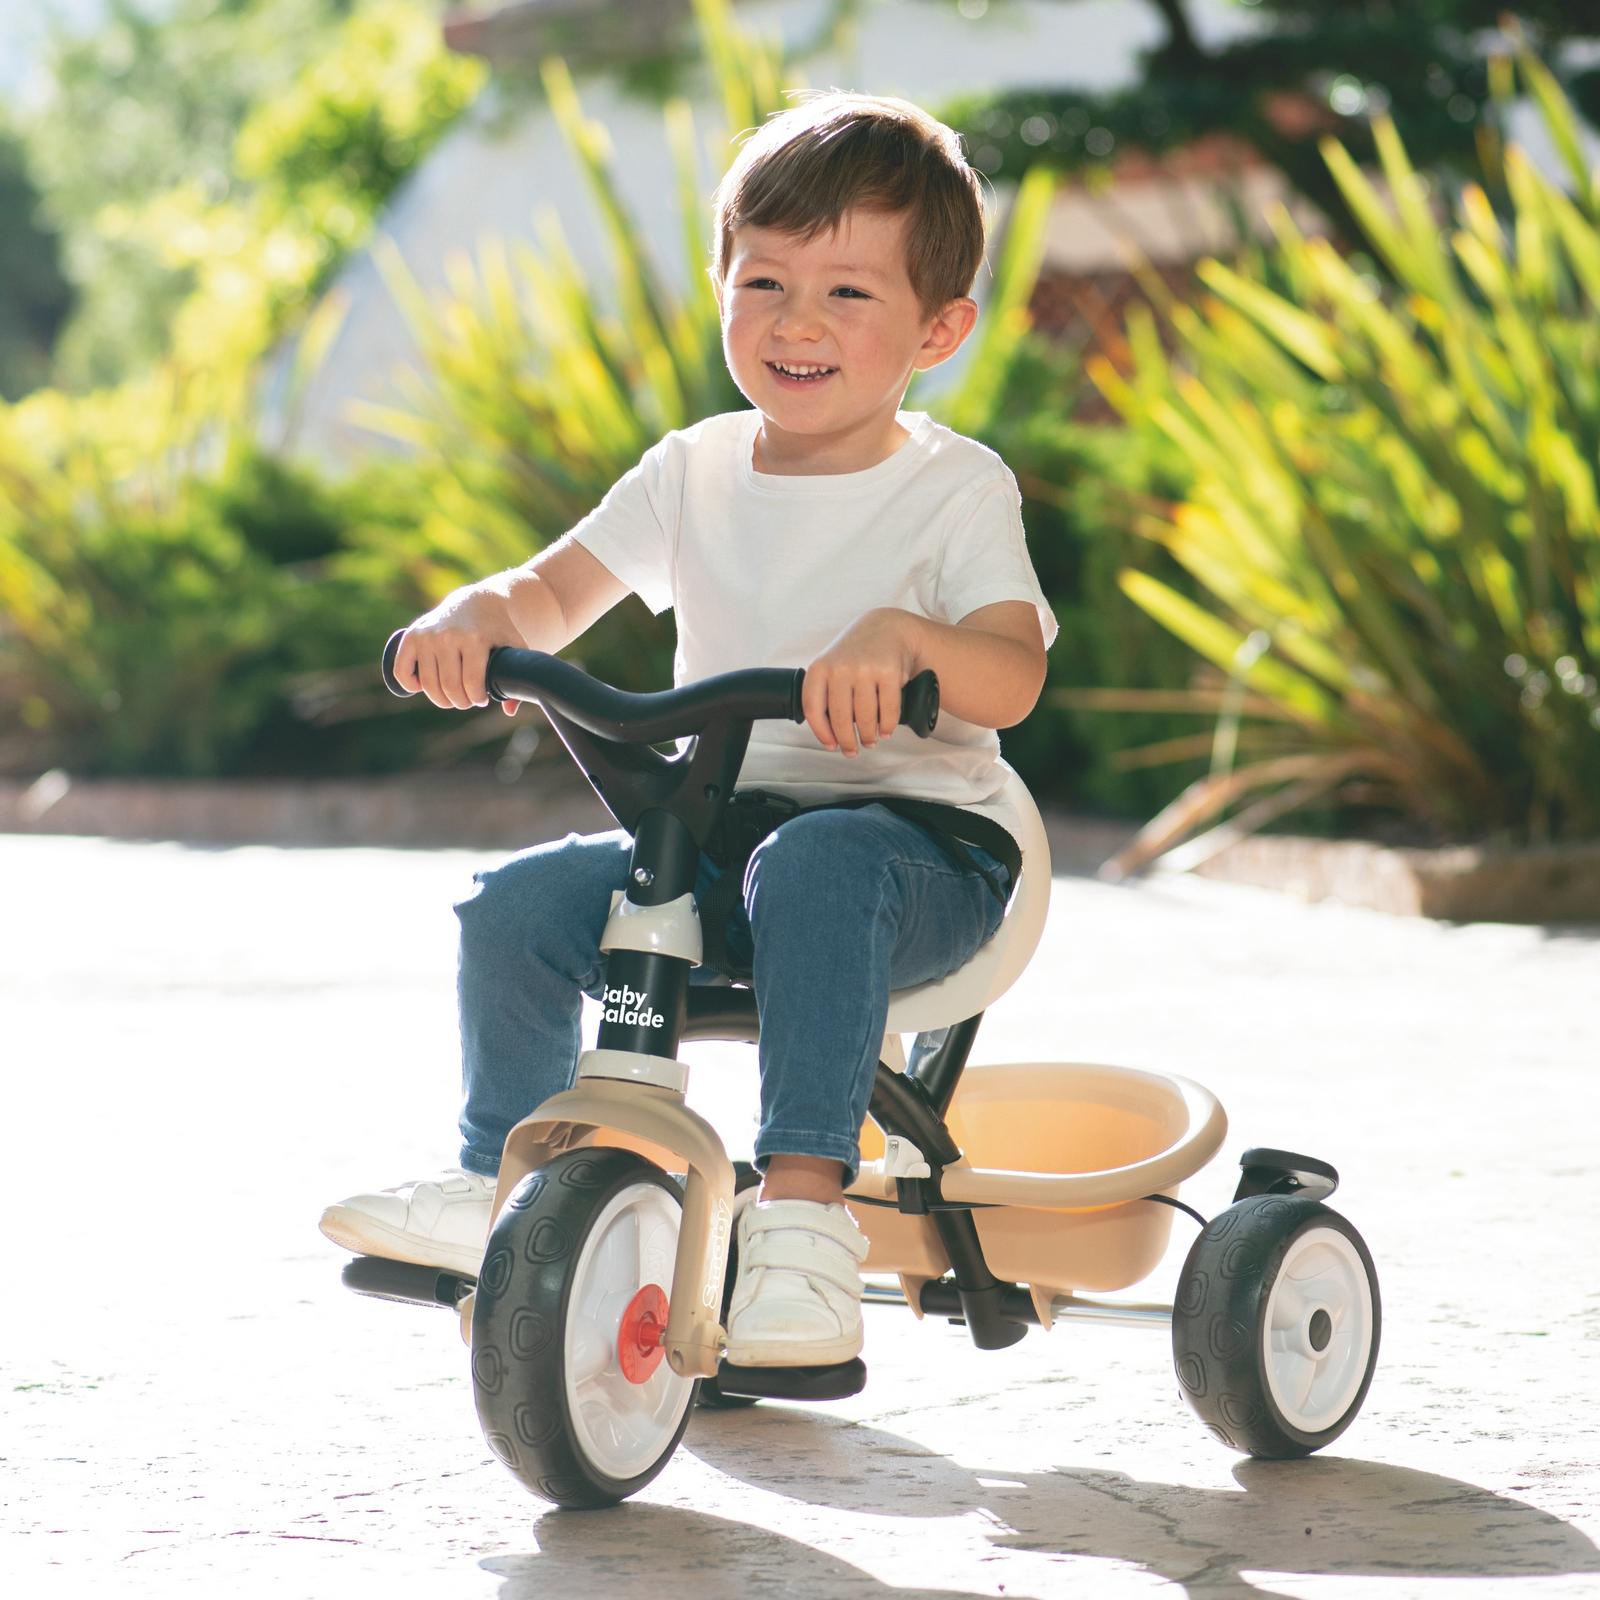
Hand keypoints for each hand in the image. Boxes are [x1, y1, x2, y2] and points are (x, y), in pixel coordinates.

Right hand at [390, 581, 520, 715]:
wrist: (477, 603)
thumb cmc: (497, 631)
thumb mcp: (514, 649)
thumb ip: (517, 678)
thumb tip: (509, 710)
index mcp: (475, 638)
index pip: (472, 682)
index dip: (477, 698)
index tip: (481, 699)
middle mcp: (447, 635)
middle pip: (449, 686)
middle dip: (460, 701)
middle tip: (467, 700)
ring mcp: (427, 635)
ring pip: (428, 684)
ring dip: (440, 699)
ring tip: (452, 697)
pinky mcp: (411, 636)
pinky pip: (401, 670)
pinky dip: (411, 685)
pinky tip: (424, 686)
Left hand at [801, 609, 920, 756]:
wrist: (887, 628)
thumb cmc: (855, 654)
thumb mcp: (831, 665)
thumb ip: (824, 693)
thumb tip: (828, 733)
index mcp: (820, 668)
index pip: (813, 709)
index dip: (821, 733)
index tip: (830, 745)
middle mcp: (840, 668)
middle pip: (840, 718)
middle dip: (847, 741)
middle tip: (852, 750)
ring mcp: (865, 669)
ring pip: (865, 717)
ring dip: (868, 736)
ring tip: (870, 741)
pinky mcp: (889, 672)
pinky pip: (888, 710)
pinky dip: (887, 726)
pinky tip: (885, 731)